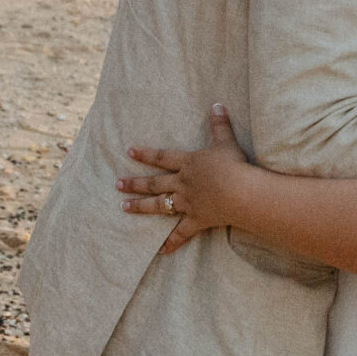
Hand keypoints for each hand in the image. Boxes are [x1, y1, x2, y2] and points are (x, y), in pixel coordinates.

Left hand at [121, 104, 254, 253]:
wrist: (239, 191)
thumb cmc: (233, 165)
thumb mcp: (226, 141)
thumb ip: (220, 124)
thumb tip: (217, 104)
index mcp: (188, 164)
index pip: (162, 157)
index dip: (145, 154)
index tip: (128, 152)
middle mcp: (183, 183)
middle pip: (154, 183)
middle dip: (134, 183)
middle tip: (117, 184)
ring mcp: (188, 203)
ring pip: (159, 205)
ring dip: (141, 207)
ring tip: (124, 207)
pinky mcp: (197, 220)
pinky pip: (182, 233)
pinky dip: (172, 242)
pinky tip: (160, 251)